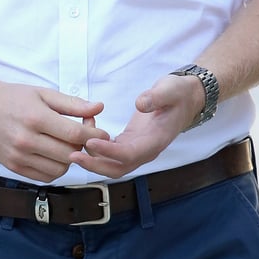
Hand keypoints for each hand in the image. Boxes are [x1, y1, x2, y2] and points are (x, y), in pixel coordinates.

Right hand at [0, 79, 110, 181]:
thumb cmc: (13, 98)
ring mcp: (19, 156)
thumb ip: (72, 104)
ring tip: (67, 144)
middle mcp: (27, 140)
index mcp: (36, 118)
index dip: (94, 135)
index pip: (74, 133)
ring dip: (70, 159)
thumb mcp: (43, 93)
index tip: (103, 133)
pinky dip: (56, 168)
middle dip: (83, 146)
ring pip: (59, 168)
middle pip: (69, 153)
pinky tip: (55, 154)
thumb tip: (99, 108)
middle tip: (85, 136)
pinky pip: (45, 176)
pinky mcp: (13, 167)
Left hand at [68, 73, 204, 178]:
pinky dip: (97, 148)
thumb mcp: (170, 89)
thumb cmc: (178, 94)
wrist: (186, 99)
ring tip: (73, 144)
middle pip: (117, 168)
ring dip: (92, 159)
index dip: (108, 152)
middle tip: (72, 155)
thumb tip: (140, 104)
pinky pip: (111, 153)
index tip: (90, 143)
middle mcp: (146, 150)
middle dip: (94, 165)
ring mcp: (138, 149)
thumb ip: (156, 97)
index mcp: (156, 141)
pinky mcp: (130, 143)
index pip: (129, 154)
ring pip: (112, 164)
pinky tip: (87, 131)